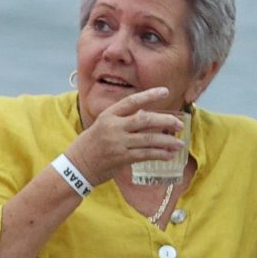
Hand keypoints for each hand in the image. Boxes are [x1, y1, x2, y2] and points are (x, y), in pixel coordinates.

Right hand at [65, 88, 185, 186]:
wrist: (77, 166)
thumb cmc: (91, 144)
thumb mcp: (103, 125)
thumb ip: (123, 120)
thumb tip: (146, 115)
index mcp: (108, 115)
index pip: (132, 101)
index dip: (150, 95)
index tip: (165, 91)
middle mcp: (113, 127)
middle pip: (144, 120)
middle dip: (165, 121)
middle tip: (179, 124)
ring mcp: (117, 143)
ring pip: (148, 139)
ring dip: (166, 142)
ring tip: (180, 143)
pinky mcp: (121, 158)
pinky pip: (145, 155)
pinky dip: (158, 155)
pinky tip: (168, 155)